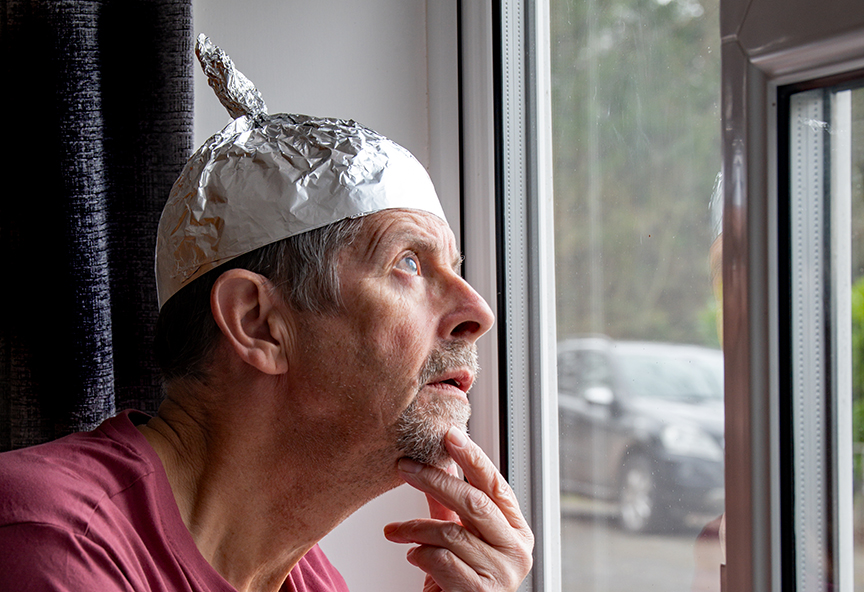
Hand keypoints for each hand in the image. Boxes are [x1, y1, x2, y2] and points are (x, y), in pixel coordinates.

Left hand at [383, 427, 533, 591]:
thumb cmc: (459, 580)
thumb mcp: (458, 534)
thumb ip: (450, 502)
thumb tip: (440, 458)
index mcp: (516, 529)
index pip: (495, 484)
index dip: (472, 457)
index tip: (448, 435)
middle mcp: (517, 550)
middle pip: (474, 502)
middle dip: (435, 480)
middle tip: (405, 467)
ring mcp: (503, 574)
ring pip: (451, 533)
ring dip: (414, 528)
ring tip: (395, 532)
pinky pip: (442, 561)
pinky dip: (419, 555)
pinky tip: (413, 557)